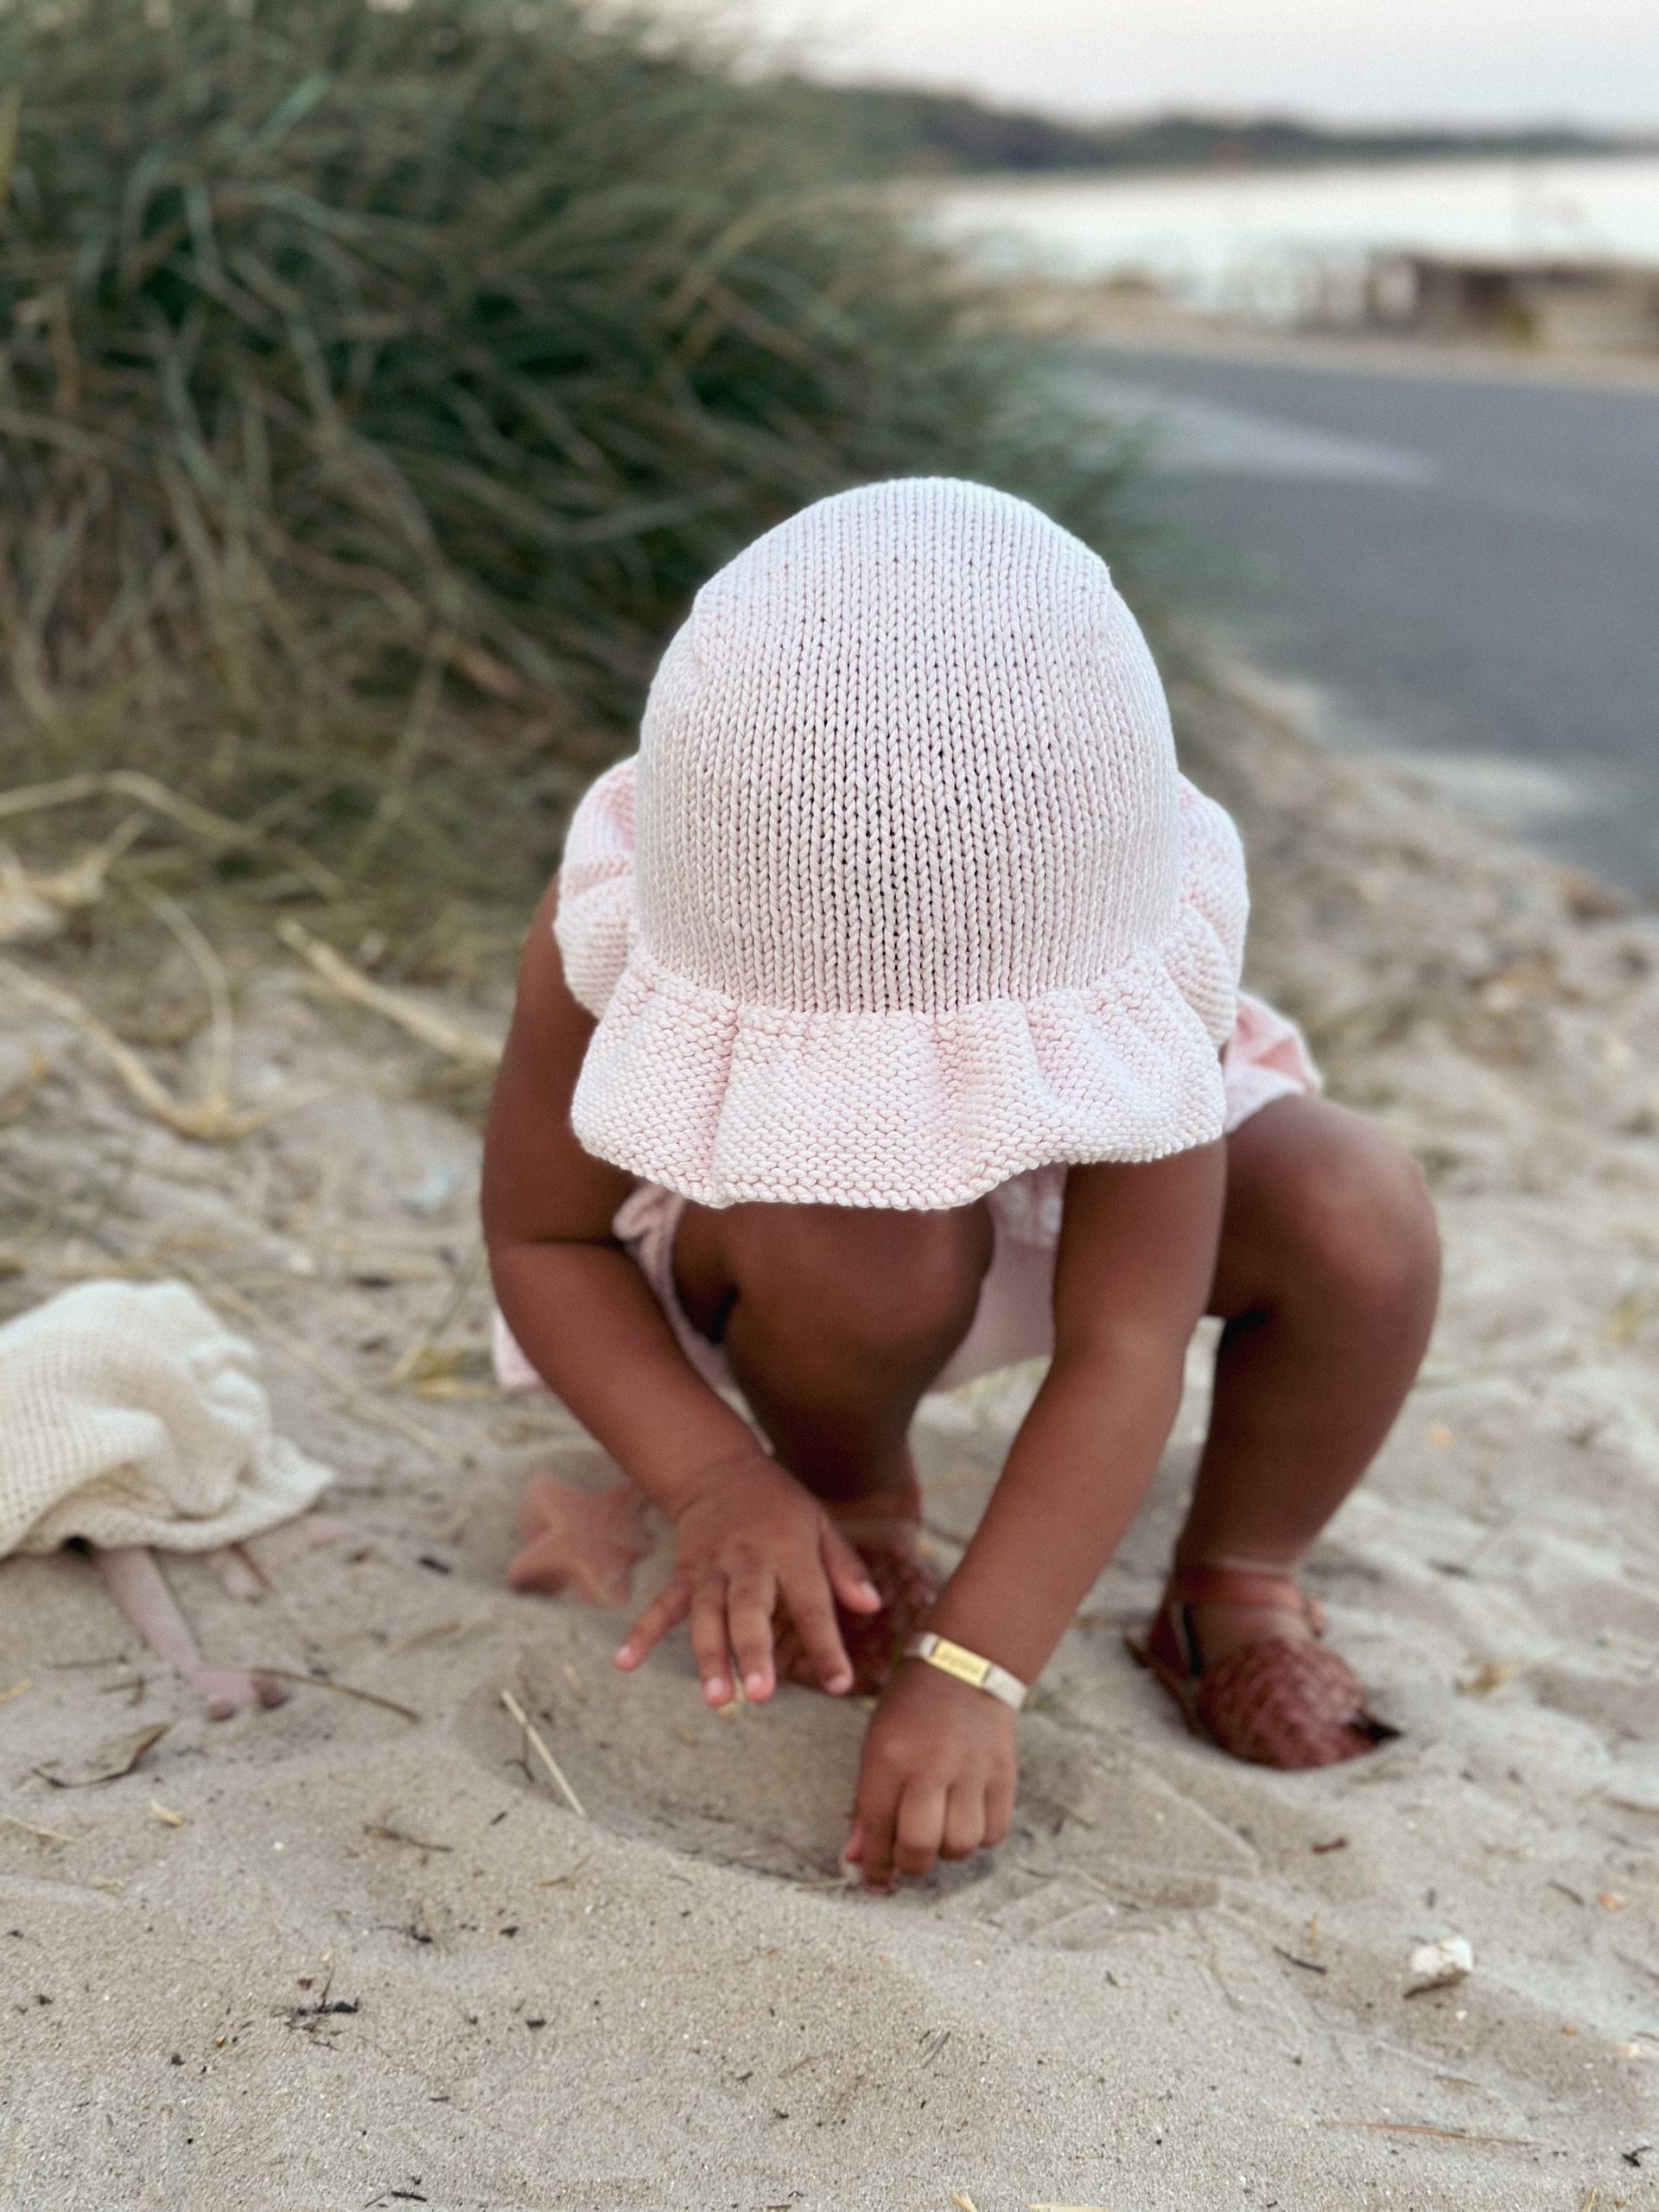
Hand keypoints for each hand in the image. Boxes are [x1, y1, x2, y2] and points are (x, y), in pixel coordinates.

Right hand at [613, 1451, 880, 1704]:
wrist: (719, 1469)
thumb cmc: (779, 1506)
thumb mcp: (820, 1524)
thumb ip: (844, 1567)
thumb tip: (872, 1607)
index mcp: (788, 1550)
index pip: (811, 1601)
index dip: (826, 1643)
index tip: (841, 1683)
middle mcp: (747, 1561)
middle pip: (749, 1609)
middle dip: (752, 1651)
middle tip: (759, 1694)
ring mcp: (710, 1568)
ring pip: (707, 1615)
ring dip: (709, 1656)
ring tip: (715, 1699)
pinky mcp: (684, 1573)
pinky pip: (662, 1605)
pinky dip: (642, 1633)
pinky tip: (626, 1663)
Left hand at [844, 1658, 1015, 1888]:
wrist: (964, 1667)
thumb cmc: (909, 1710)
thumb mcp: (875, 1745)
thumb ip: (865, 1804)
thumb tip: (856, 1858)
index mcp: (890, 1757)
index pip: (877, 1829)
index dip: (874, 1866)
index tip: (874, 1882)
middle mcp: (931, 1766)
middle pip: (920, 1846)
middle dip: (909, 1865)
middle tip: (907, 1858)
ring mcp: (972, 1771)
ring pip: (960, 1846)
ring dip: (946, 1851)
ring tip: (939, 1832)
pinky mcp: (1004, 1774)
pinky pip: (993, 1832)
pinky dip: (978, 1837)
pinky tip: (966, 1819)